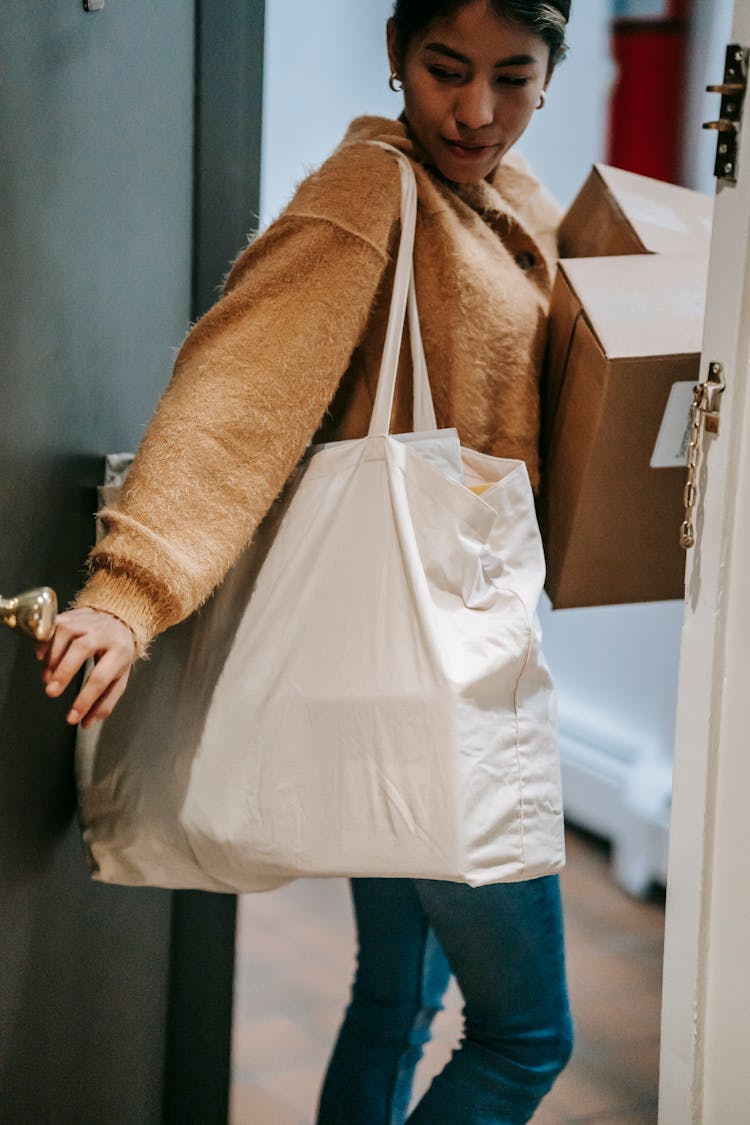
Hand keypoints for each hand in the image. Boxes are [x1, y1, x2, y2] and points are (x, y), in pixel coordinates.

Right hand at [37, 608, 135, 727]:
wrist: (119, 620)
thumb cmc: (117, 653)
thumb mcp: (120, 677)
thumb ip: (105, 702)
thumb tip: (85, 723)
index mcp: (120, 652)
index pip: (101, 678)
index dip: (85, 700)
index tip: (71, 718)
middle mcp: (104, 633)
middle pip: (82, 649)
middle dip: (64, 672)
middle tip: (51, 692)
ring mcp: (87, 621)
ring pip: (66, 633)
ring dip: (52, 657)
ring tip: (47, 677)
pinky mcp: (71, 615)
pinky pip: (54, 626)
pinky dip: (45, 642)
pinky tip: (42, 657)